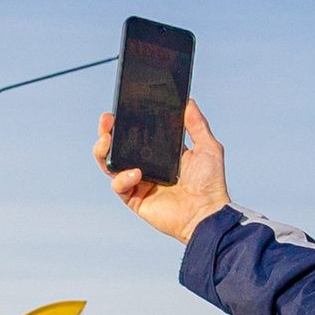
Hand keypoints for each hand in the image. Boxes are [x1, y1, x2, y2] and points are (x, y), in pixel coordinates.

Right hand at [96, 100, 231, 243]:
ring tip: (107, 140)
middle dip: (107, 132)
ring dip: (103, 151)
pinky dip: (122, 178)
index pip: (136, 135)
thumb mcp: (207, 147)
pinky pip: (119, 186)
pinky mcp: (135, 200)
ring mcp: (139, 184)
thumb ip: (197, 124)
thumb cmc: (211, 184)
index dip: (125, 122)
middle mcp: (147, 167)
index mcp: (161, 154)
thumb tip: (189, 101)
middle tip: (107, 121)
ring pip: (110, 165)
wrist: (208, 213)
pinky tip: (136, 173)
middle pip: (117, 148)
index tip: (119, 109)